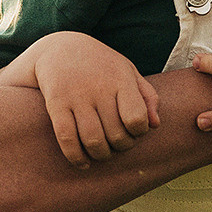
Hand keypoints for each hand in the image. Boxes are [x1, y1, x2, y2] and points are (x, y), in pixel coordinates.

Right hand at [1, 32, 160, 166]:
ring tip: (102, 152)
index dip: (138, 132)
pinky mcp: (56, 105)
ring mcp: (76, 97)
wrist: (59, 49)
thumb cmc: (100, 64)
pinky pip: (67, 139)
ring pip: (93, 141)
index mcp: (120, 79)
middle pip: (116, 135)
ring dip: (101, 155)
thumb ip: (147, 96)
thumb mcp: (127, 71)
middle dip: (120, 147)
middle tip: (117, 144)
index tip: (133, 130)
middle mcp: (99, 88)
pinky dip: (76, 157)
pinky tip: (82, 162)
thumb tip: (155, 125)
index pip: (137, 119)